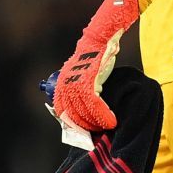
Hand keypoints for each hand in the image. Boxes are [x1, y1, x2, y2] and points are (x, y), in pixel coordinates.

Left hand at [51, 0, 141, 131]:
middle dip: (87, 127)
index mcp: (61, 85)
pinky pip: (95, 105)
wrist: (101, 40)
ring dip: (98, 123)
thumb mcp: (83, 76)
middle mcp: (65, 85)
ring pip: (85, 113)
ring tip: (108, 126)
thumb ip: (80, 91)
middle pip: (73, 115)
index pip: (62, 112)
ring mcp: (75, 84)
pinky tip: (111, 121)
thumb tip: (85, 111)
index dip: (73, 124)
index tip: (84, 132)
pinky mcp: (88, 82)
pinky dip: (104, 115)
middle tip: (99, 131)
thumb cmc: (95, 58)